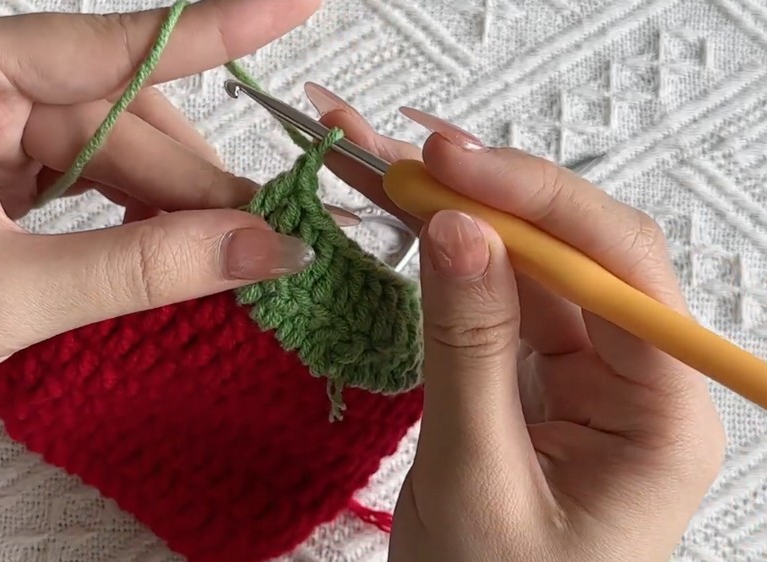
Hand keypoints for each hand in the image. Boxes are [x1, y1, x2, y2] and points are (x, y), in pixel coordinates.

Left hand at [0, 0, 327, 439]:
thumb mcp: (5, 293)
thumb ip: (144, 268)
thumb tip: (264, 248)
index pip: (112, 45)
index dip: (215, 29)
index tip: (295, 3)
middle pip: (123, 113)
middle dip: (196, 178)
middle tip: (273, 231)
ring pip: (112, 148)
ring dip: (170, 201)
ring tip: (232, 248)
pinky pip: (85, 175)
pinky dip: (131, 213)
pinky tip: (171, 244)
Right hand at [303, 83, 724, 560]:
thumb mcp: (474, 477)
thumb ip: (467, 349)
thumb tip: (454, 230)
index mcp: (662, 414)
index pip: (617, 268)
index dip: (536, 201)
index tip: (451, 166)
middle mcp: (634, 382)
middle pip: (568, 254)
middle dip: (482, 195)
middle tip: (399, 153)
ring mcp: (583, 378)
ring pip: (523, 267)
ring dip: (453, 214)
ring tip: (379, 165)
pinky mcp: (534, 382)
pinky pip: (493, 301)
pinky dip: (443, 260)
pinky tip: (401, 218)